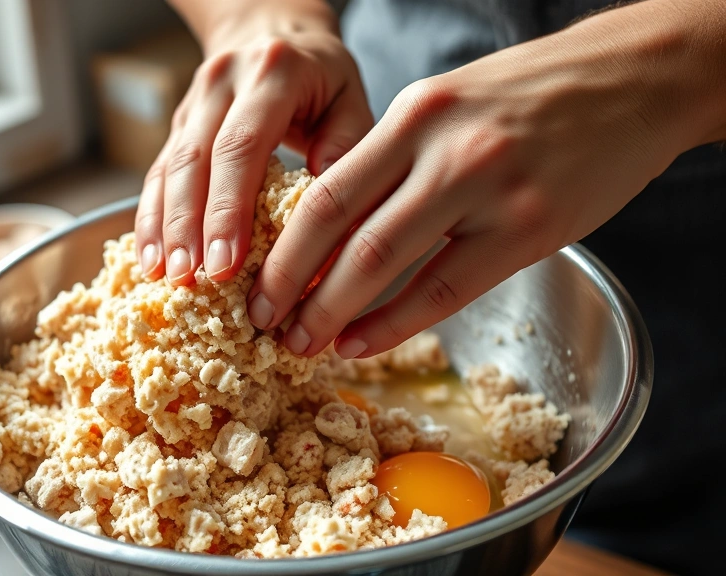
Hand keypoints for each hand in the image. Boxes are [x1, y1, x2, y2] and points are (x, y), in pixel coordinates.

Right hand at [134, 0, 373, 284]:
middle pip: (196, 158)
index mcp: (273, 72)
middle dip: (191, 225)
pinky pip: (156, 173)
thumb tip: (327, 211)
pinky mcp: (177, 125)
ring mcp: (193, 102)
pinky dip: (150, 218)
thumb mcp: (351, 100)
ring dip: (165, 227)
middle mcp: (223, 81)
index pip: (243, 143)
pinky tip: (149, 259)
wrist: (276, 31)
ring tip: (167, 277)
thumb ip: (347, 148)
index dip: (229, 205)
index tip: (227, 260)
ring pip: (169, 167)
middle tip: (192, 279)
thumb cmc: (323, 80)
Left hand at [249, 0, 725, 358]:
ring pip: (385, 263)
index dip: (283, 246)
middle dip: (291, 284)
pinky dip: (395, 324)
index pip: (326, 189)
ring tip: (304, 344)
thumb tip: (336, 227)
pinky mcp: (530, 229)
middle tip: (262, 323)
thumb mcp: (450, 104)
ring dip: (334, 312)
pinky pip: (446, 289)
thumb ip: (396, 157)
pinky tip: (362, 344)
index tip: (256, 283)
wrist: (636, 81)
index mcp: (414, 114)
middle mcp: (443, 150)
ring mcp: (488, 190)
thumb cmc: (534, 96)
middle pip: (341, 229)